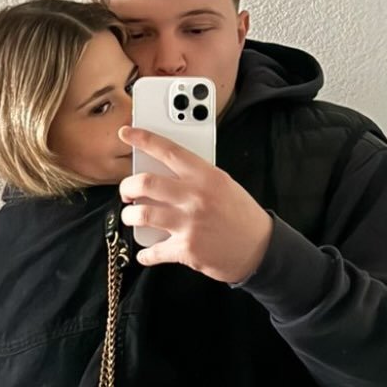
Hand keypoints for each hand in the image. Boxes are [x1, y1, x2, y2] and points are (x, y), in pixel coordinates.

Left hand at [118, 125, 272, 283]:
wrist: (260, 249)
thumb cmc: (240, 215)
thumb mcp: (223, 185)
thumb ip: (196, 177)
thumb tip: (162, 173)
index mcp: (206, 176)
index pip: (169, 150)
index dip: (144, 138)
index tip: (127, 133)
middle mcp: (195, 197)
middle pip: (145, 183)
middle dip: (127, 187)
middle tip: (127, 192)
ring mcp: (189, 223)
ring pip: (142, 214)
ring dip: (130, 216)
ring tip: (132, 217)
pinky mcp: (186, 249)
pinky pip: (153, 251)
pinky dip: (145, 254)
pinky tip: (145, 252)